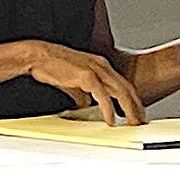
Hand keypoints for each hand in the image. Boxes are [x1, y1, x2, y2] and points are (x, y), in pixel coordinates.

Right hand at [22, 40, 145, 125]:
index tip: (135, 112)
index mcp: (100, 65)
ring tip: (132, 123)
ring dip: (129, 110)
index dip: (131, 99)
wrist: (38, 56)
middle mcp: (102, 66)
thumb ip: (81, 93)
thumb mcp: (72, 80)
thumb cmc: (52, 66)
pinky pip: (103, 97)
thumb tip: (85, 105)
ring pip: (120, 92)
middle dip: (137, 106)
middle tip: (141, 121)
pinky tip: (111, 120)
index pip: (122, 84)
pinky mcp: (87, 76)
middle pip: (127, 88)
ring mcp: (96, 70)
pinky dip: (109, 110)